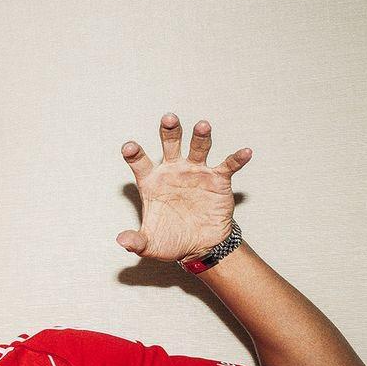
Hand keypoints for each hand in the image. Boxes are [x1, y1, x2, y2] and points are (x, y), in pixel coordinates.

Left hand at [116, 113, 250, 262]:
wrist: (200, 246)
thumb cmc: (171, 240)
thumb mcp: (150, 245)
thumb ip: (136, 241)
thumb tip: (121, 241)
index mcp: (152, 182)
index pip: (140, 162)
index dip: (134, 153)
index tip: (129, 147)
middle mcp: (173, 171)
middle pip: (170, 144)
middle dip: (169, 131)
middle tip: (169, 119)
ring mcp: (196, 172)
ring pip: (198, 148)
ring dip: (200, 136)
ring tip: (202, 125)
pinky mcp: (218, 179)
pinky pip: (228, 165)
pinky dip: (237, 158)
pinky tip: (245, 152)